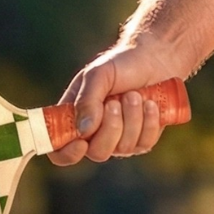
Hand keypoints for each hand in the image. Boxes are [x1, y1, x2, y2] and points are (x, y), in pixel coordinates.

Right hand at [48, 43, 180, 165]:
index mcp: (74, 119)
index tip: (81, 142)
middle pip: (97, 153)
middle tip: (115, 102)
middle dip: (110, 127)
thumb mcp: (98, 75)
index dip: (66, 154)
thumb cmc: (121, 65)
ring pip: (124, 148)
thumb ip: (87, 100)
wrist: (154, 59)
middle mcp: (95, 134)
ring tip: (134, 95)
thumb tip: (83, 131)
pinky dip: (148, 121)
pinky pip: (144, 143)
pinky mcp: (143, 140)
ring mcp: (120, 140)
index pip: (59, 150)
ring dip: (131, 118)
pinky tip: (150, 104)